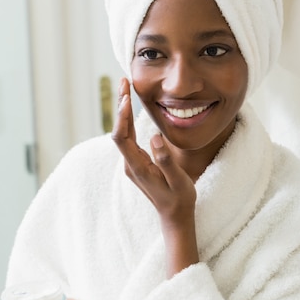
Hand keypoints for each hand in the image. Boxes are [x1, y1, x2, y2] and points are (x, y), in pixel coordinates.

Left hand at [112, 78, 198, 275]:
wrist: (175, 217)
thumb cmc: (179, 200)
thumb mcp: (178, 182)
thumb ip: (166, 161)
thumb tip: (154, 138)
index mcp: (137, 168)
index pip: (121, 137)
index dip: (122, 116)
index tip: (126, 96)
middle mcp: (130, 165)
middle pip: (119, 131)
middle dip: (121, 106)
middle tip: (123, 82)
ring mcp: (132, 164)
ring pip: (123, 133)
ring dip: (124, 112)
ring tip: (126, 89)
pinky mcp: (137, 163)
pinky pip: (129, 138)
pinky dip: (129, 121)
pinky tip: (132, 109)